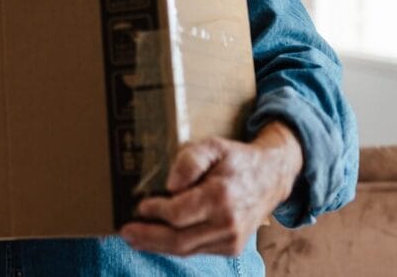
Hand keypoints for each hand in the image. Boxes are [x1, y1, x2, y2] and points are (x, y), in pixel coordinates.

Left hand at [119, 121, 302, 256]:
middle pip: (178, 240)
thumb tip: (170, 185)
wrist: (271, 177)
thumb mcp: (213, 146)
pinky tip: (159, 239)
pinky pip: (196, 250)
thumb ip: (190, 160)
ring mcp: (231, 240)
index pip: (178, 214)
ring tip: (135, 238)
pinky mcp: (231, 248)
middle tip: (125, 232)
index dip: (156, 212)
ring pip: (186, 250)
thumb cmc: (237, 160)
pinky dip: (175, 246)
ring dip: (157, 245)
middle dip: (148, 238)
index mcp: (221, 198)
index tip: (139, 206)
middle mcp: (227, 224)